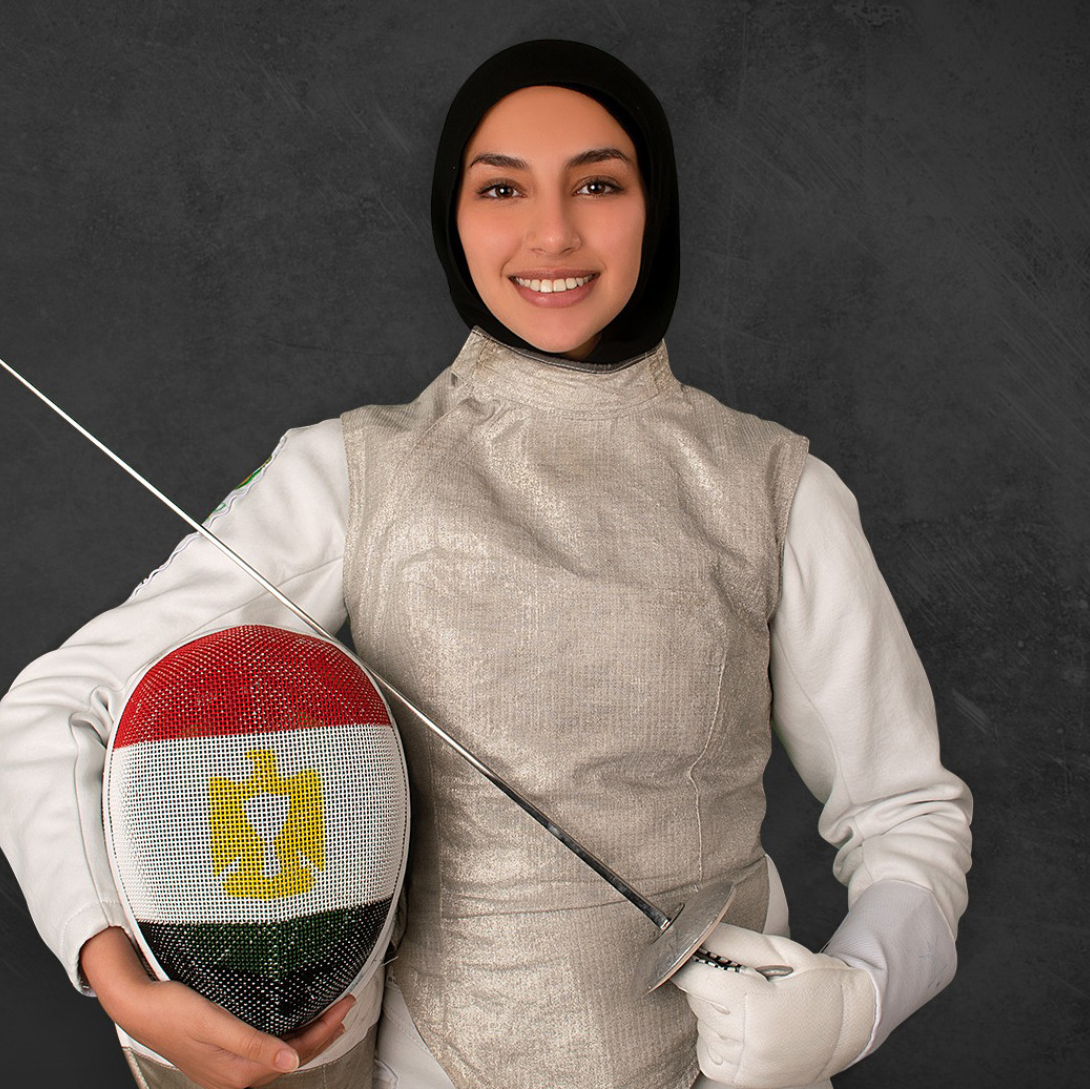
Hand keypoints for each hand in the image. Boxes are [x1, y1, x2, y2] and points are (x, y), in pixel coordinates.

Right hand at [80, 928, 353, 1088]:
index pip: (298, 1053)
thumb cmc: (171, 1011)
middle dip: (323, 1032)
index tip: (346, 1005)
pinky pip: (265, 1049)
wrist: (137, 1006)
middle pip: (293, 1055)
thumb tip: (291, 1062)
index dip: (326, 1030)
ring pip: (280, 1053)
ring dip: (306, 1034)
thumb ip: (253, 1045)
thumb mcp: (215, 1024)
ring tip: (328, 1013)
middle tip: (345, 1005)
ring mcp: (229, 1068)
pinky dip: (285, 1036)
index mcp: (237, 1073)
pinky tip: (292, 1023)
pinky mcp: (223, 1056)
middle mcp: (235, 1076)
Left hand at [672, 924, 876, 1088]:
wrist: (851, 1024)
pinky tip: (737, 1027)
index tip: (701, 959)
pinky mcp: (752, 1081)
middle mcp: (751, 1040)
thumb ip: (733, 940)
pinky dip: (714, 1042)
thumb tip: (695, 931)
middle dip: (708, 986)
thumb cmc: (816, 981)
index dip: (692, 965)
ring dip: (712, 1014)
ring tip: (744, 1005)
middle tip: (737, 980)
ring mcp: (751, 1065)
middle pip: (697, 1003)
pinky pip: (709, 1059)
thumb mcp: (778, 950)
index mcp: (756, 1003)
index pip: (695, 981)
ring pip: (702, 1030)